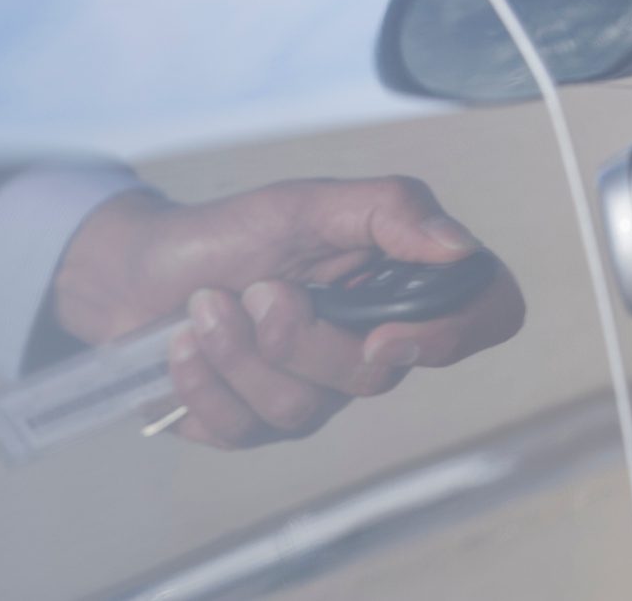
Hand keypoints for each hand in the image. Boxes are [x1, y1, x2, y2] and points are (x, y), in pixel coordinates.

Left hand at [52, 176, 523, 447]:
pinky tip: (185, 343)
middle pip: (377, 377)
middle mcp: (372, 344)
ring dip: (239, 351)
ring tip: (206, 306)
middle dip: (303, 336)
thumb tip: (460, 249)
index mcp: (403, 283)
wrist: (144, 268)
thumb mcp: (311, 202)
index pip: (488, 315)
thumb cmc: (236, 230)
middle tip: (260, 290)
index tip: (386, 328)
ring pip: (304, 408)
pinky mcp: (258, 425)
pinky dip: (203, 379)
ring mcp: (317, 391)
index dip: (454, 334)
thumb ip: (392, 212)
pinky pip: (244, 428)